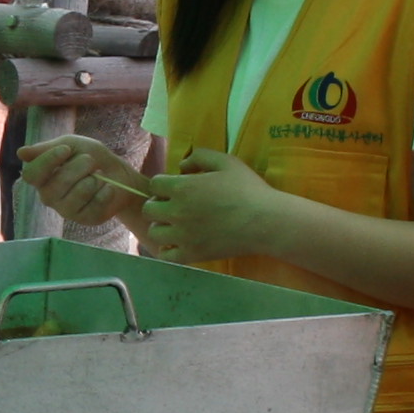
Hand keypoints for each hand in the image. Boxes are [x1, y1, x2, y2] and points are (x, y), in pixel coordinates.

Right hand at [20, 133, 144, 226]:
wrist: (118, 173)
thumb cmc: (90, 157)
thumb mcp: (70, 144)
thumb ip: (47, 148)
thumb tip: (20, 153)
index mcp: (42, 178)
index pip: (32, 175)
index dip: (47, 161)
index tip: (66, 149)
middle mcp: (49, 196)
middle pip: (53, 187)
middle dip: (75, 170)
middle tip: (90, 160)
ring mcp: (67, 210)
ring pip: (73, 198)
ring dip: (91, 181)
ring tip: (99, 175)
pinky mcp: (85, 219)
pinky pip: (92, 208)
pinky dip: (104, 193)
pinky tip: (108, 188)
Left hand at [133, 147, 286, 263]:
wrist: (264, 221)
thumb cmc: (247, 189)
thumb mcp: (226, 161)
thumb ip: (199, 157)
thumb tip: (181, 167)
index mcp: (182, 188)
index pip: (154, 184)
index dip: (164, 184)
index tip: (175, 187)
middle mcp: (176, 212)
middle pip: (149, 209)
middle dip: (158, 204)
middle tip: (174, 205)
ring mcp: (182, 236)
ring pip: (154, 232)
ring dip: (162, 226)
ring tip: (176, 225)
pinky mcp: (192, 254)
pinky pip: (166, 255)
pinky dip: (168, 249)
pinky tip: (179, 243)